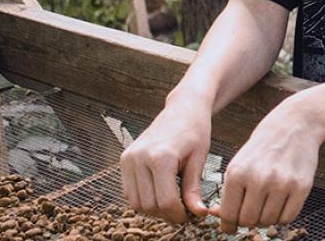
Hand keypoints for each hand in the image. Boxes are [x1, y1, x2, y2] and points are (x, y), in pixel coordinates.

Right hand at [120, 102, 212, 223]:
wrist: (183, 108)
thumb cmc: (195, 130)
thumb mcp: (199, 159)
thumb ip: (194, 189)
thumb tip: (198, 213)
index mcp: (161, 157)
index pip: (166, 201)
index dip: (178, 214)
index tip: (189, 217)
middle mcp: (139, 158)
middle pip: (149, 204)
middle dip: (166, 214)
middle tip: (182, 213)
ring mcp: (129, 158)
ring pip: (135, 201)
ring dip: (153, 209)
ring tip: (173, 204)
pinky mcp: (124, 159)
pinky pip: (129, 191)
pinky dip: (143, 198)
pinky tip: (160, 193)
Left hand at [211, 98, 319, 232]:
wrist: (295, 125)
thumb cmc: (264, 146)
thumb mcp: (239, 163)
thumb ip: (229, 192)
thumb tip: (218, 217)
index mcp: (237, 173)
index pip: (228, 214)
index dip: (228, 224)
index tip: (231, 226)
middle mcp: (259, 178)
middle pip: (248, 221)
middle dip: (249, 220)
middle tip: (253, 210)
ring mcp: (282, 183)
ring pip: (268, 221)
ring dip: (267, 217)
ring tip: (268, 202)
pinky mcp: (302, 186)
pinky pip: (288, 217)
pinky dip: (283, 216)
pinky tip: (281, 203)